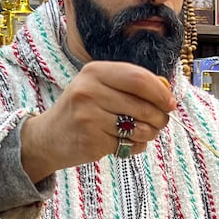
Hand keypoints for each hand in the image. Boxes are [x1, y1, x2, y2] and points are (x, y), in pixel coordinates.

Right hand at [21, 61, 176, 181]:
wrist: (48, 137)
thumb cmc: (82, 110)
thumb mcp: (99, 88)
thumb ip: (130, 86)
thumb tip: (166, 93)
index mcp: (94, 71)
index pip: (138, 78)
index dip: (160, 92)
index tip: (170, 103)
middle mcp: (89, 90)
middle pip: (142, 104)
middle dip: (160, 117)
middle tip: (161, 122)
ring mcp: (89, 116)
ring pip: (139, 126)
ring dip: (149, 133)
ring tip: (141, 133)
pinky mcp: (91, 140)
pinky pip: (128, 144)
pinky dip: (134, 147)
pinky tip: (122, 144)